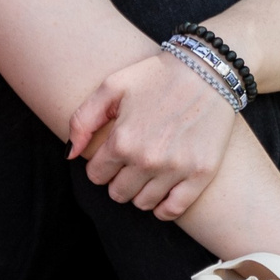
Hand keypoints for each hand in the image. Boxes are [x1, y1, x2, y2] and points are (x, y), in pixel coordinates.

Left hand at [66, 48, 240, 219]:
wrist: (208, 70)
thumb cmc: (156, 75)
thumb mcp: (112, 86)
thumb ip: (82, 120)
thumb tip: (70, 155)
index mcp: (122, 139)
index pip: (96, 175)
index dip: (101, 166)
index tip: (112, 155)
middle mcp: (147, 159)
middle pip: (118, 193)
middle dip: (118, 180)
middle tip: (129, 163)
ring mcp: (176, 169)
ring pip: (143, 203)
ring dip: (140, 192)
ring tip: (146, 173)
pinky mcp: (201, 173)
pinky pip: (173, 210)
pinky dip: (164, 207)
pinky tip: (162, 192)